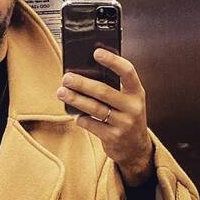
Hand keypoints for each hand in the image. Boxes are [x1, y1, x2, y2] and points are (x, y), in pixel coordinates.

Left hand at [56, 48, 153, 182]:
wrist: (136, 148)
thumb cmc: (127, 116)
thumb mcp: (128, 100)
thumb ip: (114, 87)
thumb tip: (85, 71)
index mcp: (137, 92)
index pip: (127, 71)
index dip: (112, 61)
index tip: (96, 52)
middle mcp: (133, 107)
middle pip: (104, 91)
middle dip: (82, 83)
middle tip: (66, 77)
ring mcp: (124, 124)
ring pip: (95, 108)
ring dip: (76, 99)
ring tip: (61, 92)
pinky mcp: (113, 137)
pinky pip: (92, 125)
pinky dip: (81, 119)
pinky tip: (75, 115)